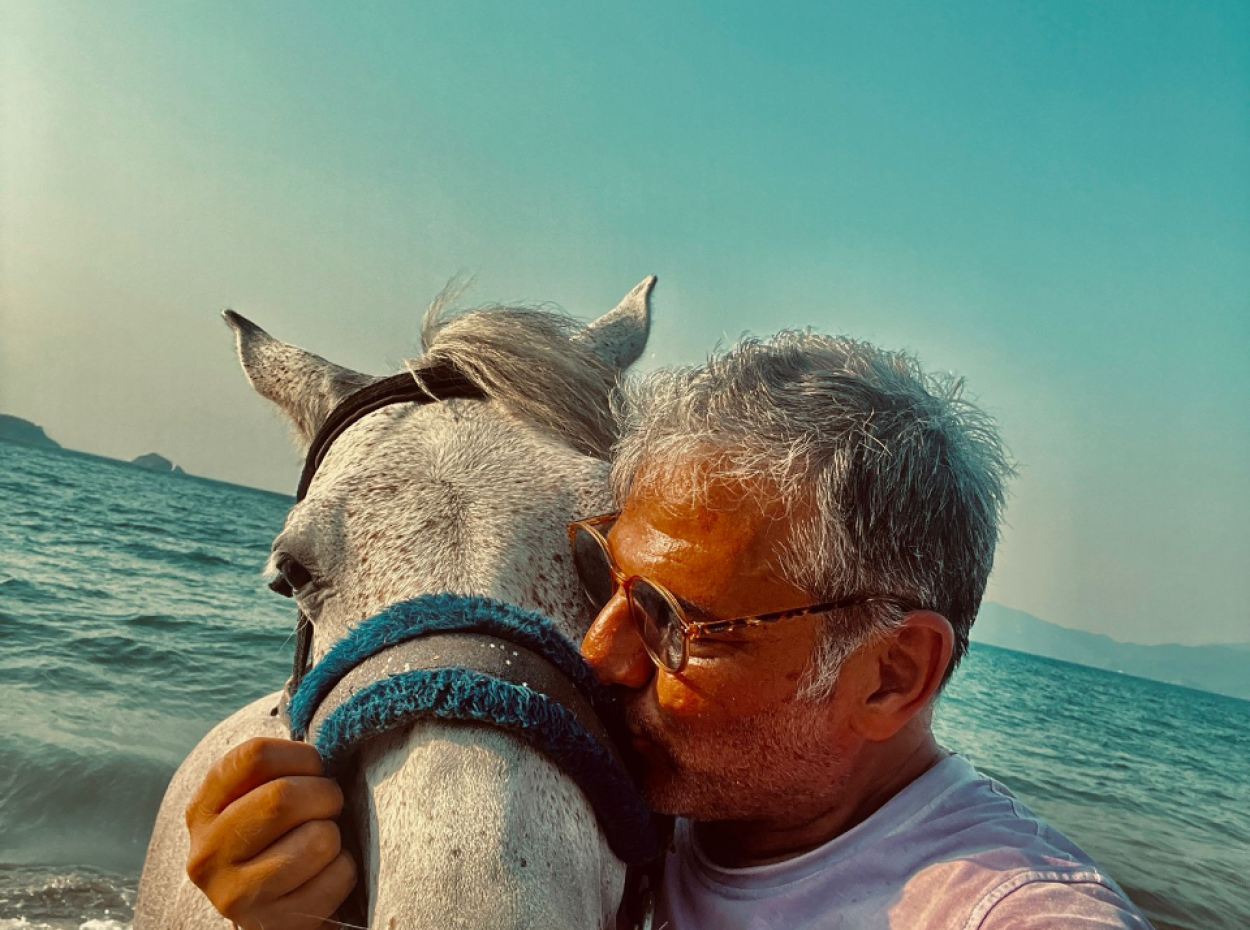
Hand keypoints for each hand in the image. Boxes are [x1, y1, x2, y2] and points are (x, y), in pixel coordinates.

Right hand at [185, 737, 356, 929]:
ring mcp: (233, 895)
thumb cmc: (276, 837)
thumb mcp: (257, 799)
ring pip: (317, 839)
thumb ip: (277, 771)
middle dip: (325, 794)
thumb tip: (328, 740)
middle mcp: (207, 854)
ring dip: (335, 835)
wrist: (272, 908)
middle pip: (283, 797)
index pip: (254, 756)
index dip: (300, 756)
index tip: (313, 769)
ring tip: (322, 841)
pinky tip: (325, 874)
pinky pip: (335, 878)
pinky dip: (344, 870)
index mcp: (203, 810)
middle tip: (328, 805)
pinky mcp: (269, 924)